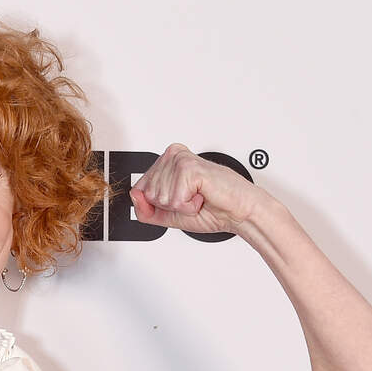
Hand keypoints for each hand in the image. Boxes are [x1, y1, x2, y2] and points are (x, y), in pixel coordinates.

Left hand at [129, 143, 264, 233]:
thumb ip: (145, 209)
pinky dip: (189, 206)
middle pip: (149, 194)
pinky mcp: (189, 169)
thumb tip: (134, 195)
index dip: (159, 204)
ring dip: (181, 206)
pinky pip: (174, 201)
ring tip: (198, 196)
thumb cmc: (211, 209)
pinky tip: (202, 195)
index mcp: (167, 161)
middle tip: (192, 198)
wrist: (237, 212)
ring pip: (160, 197)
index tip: (181, 198)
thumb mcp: (168, 214)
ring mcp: (180, 160)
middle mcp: (172, 156)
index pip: (141, 189)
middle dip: (171, 206)